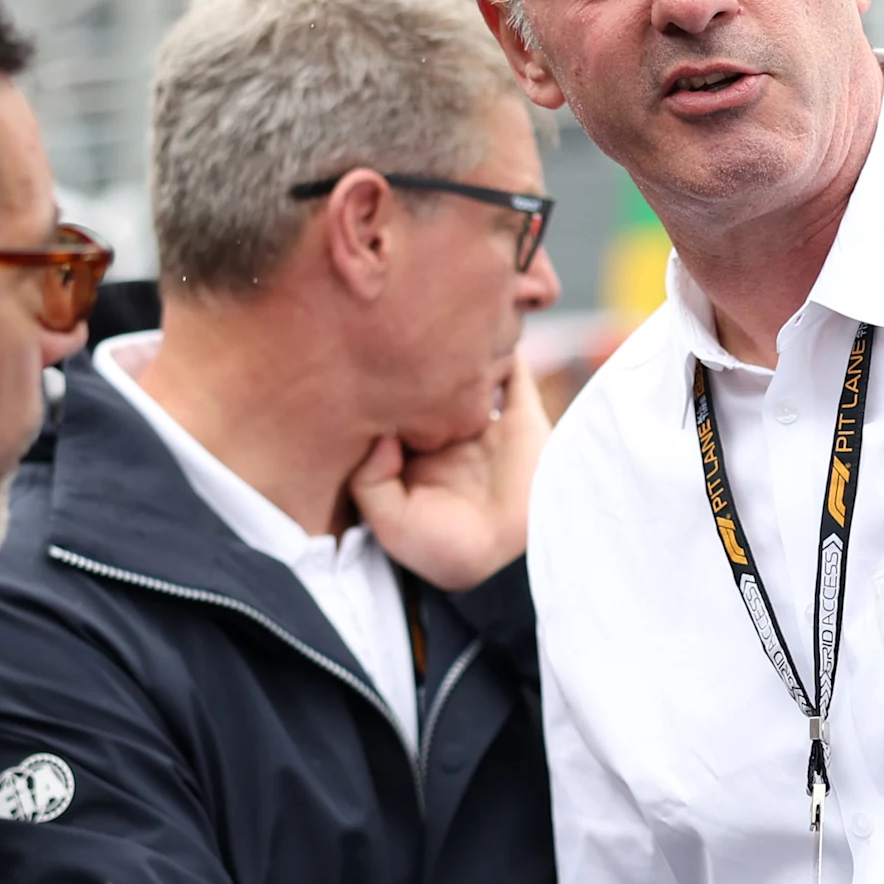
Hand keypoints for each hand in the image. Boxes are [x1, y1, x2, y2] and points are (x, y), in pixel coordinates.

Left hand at [351, 349, 552, 591]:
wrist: (506, 564)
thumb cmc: (444, 549)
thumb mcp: (387, 521)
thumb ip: (368, 477)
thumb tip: (381, 430)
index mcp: (413, 456)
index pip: (390, 405)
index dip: (376, 385)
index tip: (360, 362)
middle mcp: (448, 435)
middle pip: (428, 381)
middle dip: (413, 355)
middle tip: (396, 327)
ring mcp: (485, 425)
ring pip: (470, 370)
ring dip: (460, 346)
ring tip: (443, 318)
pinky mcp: (523, 421)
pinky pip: (515, 374)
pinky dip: (505, 350)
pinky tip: (487, 328)